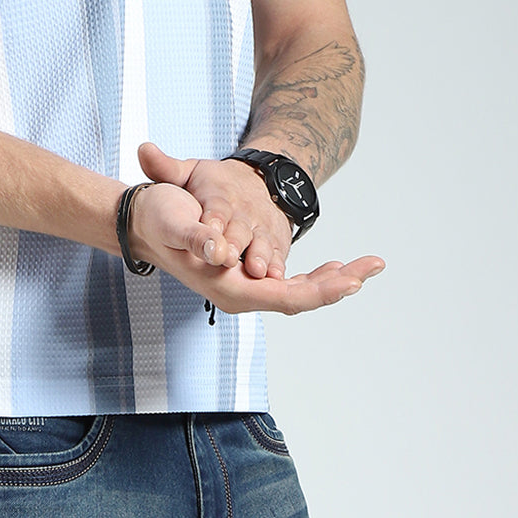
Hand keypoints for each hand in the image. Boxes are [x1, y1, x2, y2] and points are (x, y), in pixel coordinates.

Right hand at [129, 177, 384, 315]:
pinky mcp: (247, 275)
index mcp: (228, 288)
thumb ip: (195, 238)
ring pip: (299, 292)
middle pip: (300, 298)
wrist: (143, 221)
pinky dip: (315, 276)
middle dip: (339, 283)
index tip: (352, 278)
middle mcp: (241, 293)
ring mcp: (245, 286)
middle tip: (374, 265)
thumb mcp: (174, 222)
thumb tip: (217, 250)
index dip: (322, 289)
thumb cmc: (159, 219)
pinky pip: (289, 283)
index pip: (287, 298)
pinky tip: (334, 266)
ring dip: (333, 280)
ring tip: (365, 266)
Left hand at [138, 141, 292, 279]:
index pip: (215, 208)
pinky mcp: (278, 241)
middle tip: (227, 257)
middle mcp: (244, 212)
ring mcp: (262, 227)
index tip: (207, 228)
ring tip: (257, 270)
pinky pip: (280, 254)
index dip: (212, 220)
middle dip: (234, 243)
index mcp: (219, 195)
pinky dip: (279, 266)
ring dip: (261, 257)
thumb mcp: (191, 171)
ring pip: (263, 243)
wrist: (258, 179)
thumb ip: (166, 167)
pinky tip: (278, 278)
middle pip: (239, 230)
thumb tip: (143, 150)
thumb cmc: (217, 183)